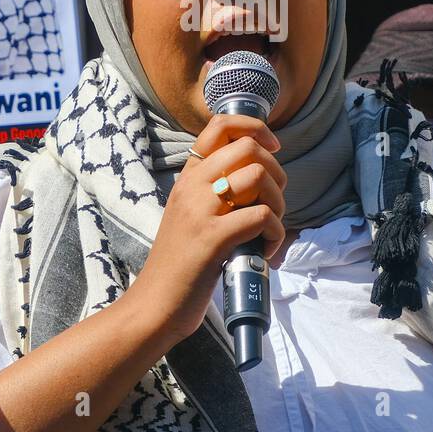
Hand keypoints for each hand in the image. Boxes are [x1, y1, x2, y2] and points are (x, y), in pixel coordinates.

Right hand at [131, 114, 286, 346]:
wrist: (154, 306)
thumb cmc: (179, 265)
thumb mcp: (191, 216)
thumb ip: (215, 193)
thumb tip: (260, 179)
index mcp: (188, 177)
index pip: (220, 125)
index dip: (255, 128)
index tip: (273, 149)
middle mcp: (192, 186)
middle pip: (249, 148)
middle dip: (277, 173)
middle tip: (273, 203)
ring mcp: (200, 210)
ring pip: (259, 177)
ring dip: (278, 203)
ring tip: (269, 229)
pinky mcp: (212, 238)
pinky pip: (261, 216)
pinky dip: (274, 233)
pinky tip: (265, 251)